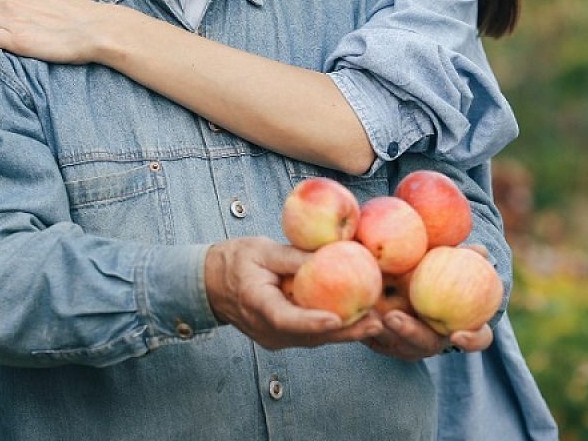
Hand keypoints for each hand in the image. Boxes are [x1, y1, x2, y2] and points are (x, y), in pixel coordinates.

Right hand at [204, 237, 382, 350]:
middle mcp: (266, 328)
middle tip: (376, 323)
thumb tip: (329, 253)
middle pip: (309, 336)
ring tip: (377, 323)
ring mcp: (274, 337)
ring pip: (313, 339)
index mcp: (256, 303)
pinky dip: (333, 329)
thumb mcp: (260, 249)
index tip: (336, 318)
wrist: (210, 283)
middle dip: (345, 332)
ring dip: (345, 333)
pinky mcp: (282, 336)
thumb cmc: (234, 260)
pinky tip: (357, 321)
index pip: (285, 318)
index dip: (311, 321)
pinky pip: (310, 335)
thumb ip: (291, 255)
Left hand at [363, 243, 494, 359]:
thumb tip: (481, 251)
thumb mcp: (446, 264)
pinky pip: (368, 337)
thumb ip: (464, 259)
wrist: (400, 282)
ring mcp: (404, 344)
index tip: (457, 336)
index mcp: (457, 325)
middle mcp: (430, 340)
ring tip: (363, 313)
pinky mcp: (379, 341)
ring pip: (391, 344)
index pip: (476, 339)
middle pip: (423, 343)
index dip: (470, 341)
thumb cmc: (433, 273)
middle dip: (408, 332)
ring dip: (376, 332)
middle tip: (391, 317)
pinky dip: (359, 325)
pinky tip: (346, 311)